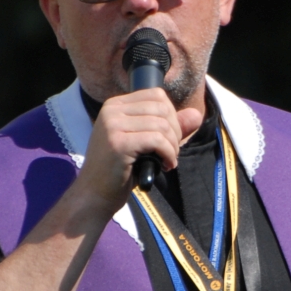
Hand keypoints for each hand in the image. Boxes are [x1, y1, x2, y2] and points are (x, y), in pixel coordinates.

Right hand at [74, 88, 183, 208]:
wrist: (94, 195)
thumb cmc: (119, 171)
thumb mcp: (147, 144)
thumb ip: (170, 127)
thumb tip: (196, 114)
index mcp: (115, 105)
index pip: (156, 95)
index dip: (172, 117)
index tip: (168, 139)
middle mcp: (111, 110)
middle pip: (162, 108)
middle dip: (174, 132)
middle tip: (169, 153)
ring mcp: (112, 125)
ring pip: (161, 125)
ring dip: (172, 146)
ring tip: (167, 161)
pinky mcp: (118, 143)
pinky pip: (157, 140)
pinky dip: (168, 154)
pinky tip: (164, 166)